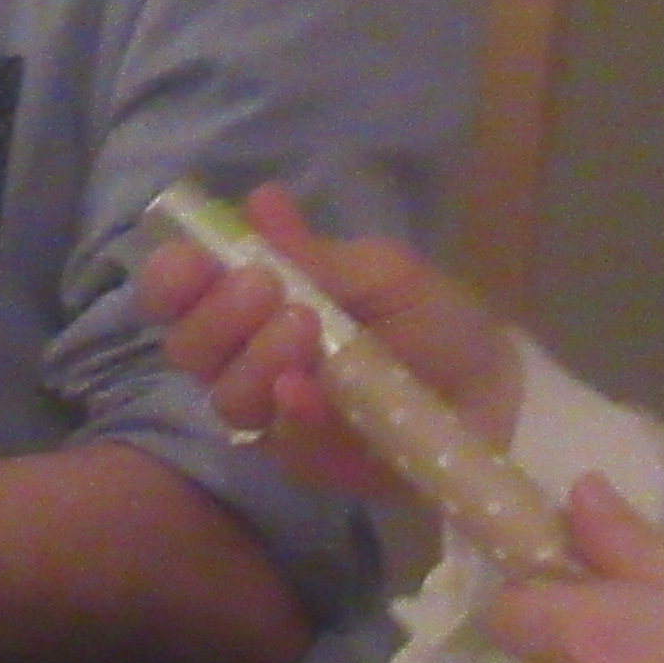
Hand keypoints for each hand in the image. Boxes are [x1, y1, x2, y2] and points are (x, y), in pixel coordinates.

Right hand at [135, 180, 519, 499]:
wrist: (491, 389)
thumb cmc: (430, 319)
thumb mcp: (380, 272)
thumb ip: (315, 255)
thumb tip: (260, 201)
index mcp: (252, 302)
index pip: (178, 292)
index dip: (171, 279)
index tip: (193, 264)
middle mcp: (246, 358)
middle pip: (188, 347)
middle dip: (218, 316)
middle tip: (267, 289)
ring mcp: (272, 415)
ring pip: (226, 396)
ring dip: (256, 360)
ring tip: (308, 331)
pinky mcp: (304, 461)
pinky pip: (280, 441)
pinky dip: (291, 413)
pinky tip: (307, 392)